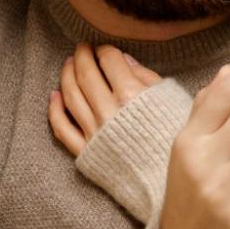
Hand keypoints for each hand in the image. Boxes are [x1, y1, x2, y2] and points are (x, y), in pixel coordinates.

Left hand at [49, 43, 163, 154]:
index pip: (110, 61)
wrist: (167, 181)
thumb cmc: (174, 139)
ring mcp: (94, 132)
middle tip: (81, 47)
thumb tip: (125, 60)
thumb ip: (147, 78)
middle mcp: (109, 111)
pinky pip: (62, 128)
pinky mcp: (85, 152)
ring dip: (67, 75)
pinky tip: (54, 96)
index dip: (105, 50)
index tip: (103, 48)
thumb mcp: (171, 101)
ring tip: (68, 63)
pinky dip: (55, 109)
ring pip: (71, 96)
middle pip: (87, 74)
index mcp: (133, 96)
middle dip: (82, 56)